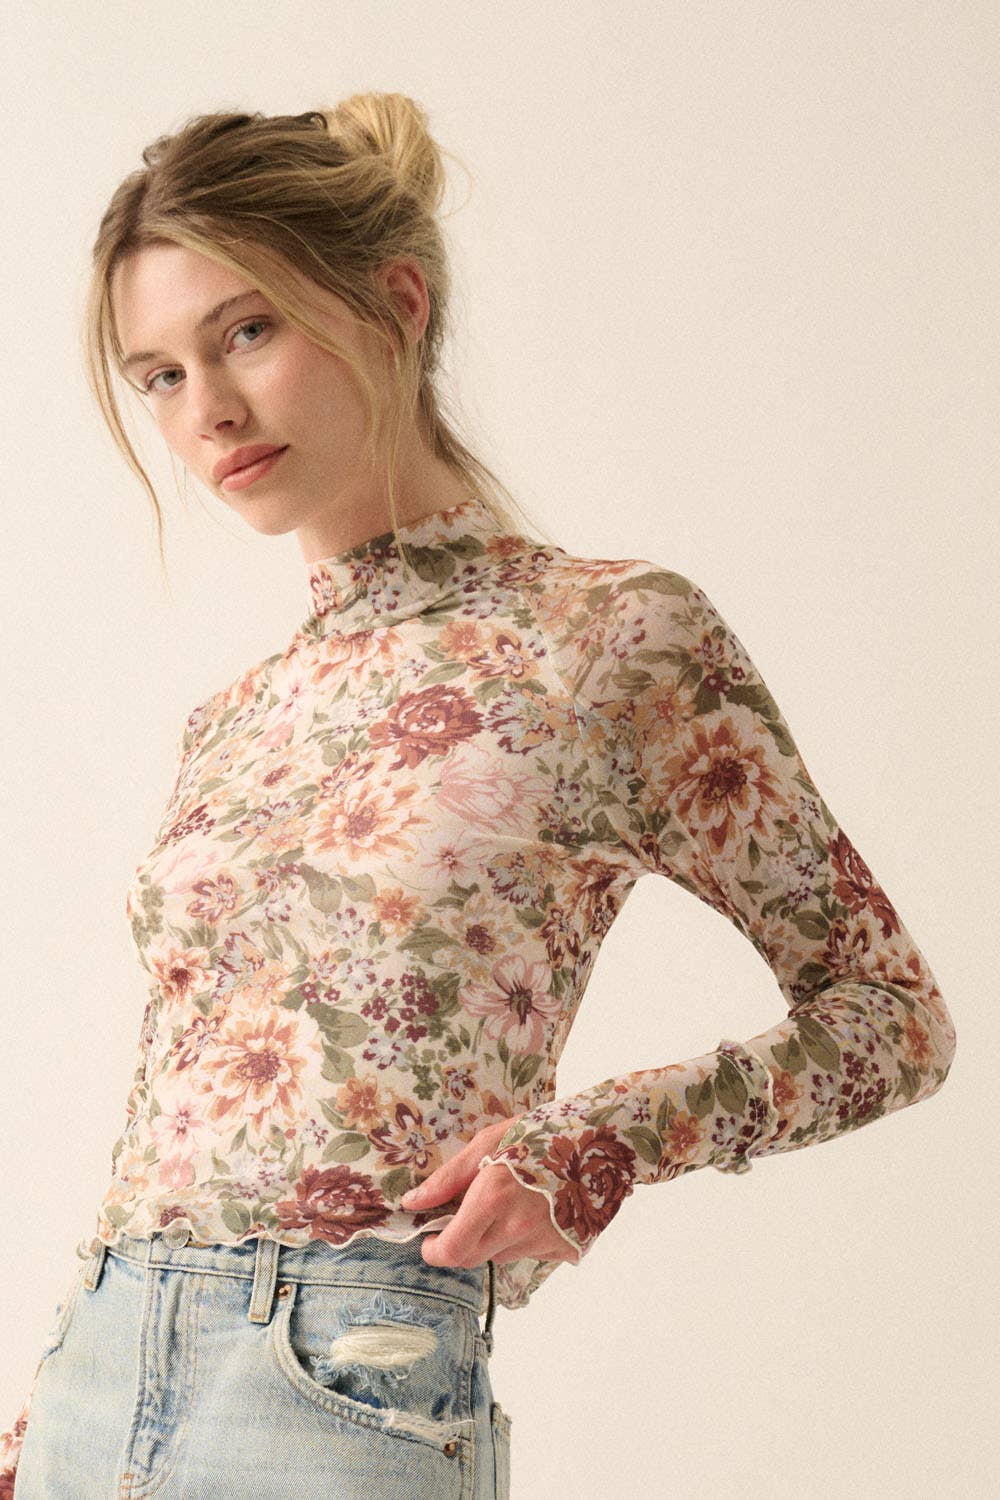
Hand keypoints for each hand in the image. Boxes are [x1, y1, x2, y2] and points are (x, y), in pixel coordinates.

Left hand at [400, 1115, 581, 1269]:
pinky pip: (531, 1252)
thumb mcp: (488, 1142)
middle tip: (467, 1215)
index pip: (451, 1251)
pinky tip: (538, 1209)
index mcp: (492, 1198)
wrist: (602, 1138)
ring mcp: (544, 1241)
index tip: (430, 1240)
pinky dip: (526, 1238)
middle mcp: (517, 1227)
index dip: (434, 1252)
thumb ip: (448, 1178)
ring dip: (495, 1237)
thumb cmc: (542, 1131)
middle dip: (460, 1243)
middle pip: (472, 1258)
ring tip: (513, 1200)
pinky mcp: (565, 1248)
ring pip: (502, 1254)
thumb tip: (413, 1202)